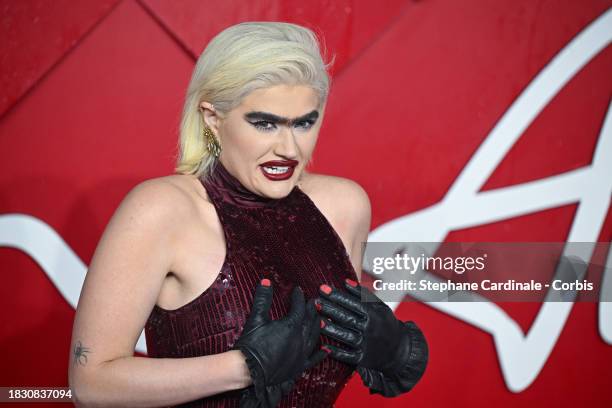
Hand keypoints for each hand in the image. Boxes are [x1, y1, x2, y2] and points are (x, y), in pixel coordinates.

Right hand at [234, 279, 325, 407]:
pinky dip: (321, 354)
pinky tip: (326, 350)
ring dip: (317, 326)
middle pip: (310, 320)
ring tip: (320, 318)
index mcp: (291, 326)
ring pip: (314, 337)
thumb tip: (266, 281)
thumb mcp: (256, 319)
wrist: (249, 371)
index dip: (299, 297)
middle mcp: (300, 339)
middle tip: (313, 302)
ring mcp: (301, 354)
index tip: (298, 290)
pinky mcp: (299, 367)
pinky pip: (314, 359)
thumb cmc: (251, 344)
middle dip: (312, 309)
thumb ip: (262, 299)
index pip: (299, 307)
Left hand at [317, 279, 427, 396]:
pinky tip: (324, 346)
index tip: (323, 288)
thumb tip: (346, 282)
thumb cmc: (387, 324)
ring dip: (330, 328)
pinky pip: (347, 355)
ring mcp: (366, 345)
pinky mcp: (362, 359)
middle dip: (330, 309)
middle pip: (346, 318)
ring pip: (345, 336)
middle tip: (315, 301)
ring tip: (315, 320)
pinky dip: (336, 352)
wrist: (400, 350)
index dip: (337, 296)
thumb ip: (363, 294)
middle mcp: (369, 329)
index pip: (352, 303)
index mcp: (373, 315)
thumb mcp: (380, 306)